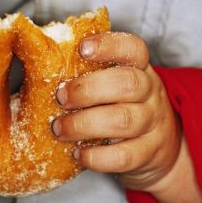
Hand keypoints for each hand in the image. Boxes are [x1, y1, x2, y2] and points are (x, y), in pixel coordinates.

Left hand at [52, 32, 201, 202]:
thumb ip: (86, 73)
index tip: (82, 48)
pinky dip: (96, 157)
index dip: (108, 45)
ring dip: (83, 124)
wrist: (163, 149)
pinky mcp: (148, 154)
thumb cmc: (122, 108)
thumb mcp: (113, 85)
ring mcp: (152, 124)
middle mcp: (150, 93)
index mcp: (139, 69)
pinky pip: (122, 156)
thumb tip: (37, 61)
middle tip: (60, 98)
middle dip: (86, 90)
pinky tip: (78, 153)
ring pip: (123, 121)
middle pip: (127, 83)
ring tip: (59, 129)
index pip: (132, 48)